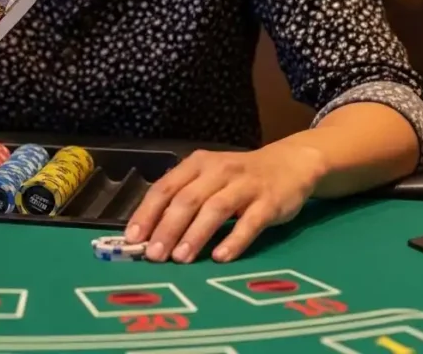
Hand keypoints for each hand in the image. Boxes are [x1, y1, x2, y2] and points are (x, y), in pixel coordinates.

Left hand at [124, 144, 326, 262]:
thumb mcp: (209, 179)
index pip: (166, 187)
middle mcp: (219, 170)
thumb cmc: (239, 177)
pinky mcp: (269, 202)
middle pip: (187, 199)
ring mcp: (245, 185)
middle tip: (154, 255)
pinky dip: (234, 240)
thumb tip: (150, 233)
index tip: (133, 238)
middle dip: (167, 228)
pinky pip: (250, 222)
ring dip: (195, 234)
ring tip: (181, 258)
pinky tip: (221, 257)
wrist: (289, 163)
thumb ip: (184, 199)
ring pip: (215, 209)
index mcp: (197, 164)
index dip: (147, 213)